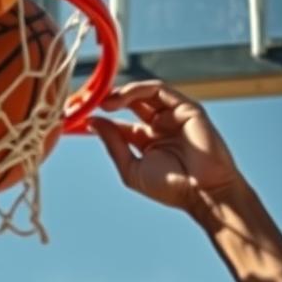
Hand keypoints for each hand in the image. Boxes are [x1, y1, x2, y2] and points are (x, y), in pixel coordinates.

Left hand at [90, 81, 241, 211]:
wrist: (202, 191)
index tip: (79, 118)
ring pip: (143, 94)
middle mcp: (159, 126)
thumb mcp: (131, 169)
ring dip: (121, 94)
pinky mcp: (186, 107)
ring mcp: (172, 115)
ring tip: (104, 102)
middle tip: (90, 103)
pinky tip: (121, 98)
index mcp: (146, 142)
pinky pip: (159, 90)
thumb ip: (113, 145)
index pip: (119, 125)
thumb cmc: (170, 187)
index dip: (100, 120)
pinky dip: (138, 89)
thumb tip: (93, 123)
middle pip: (131, 104)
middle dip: (109, 101)